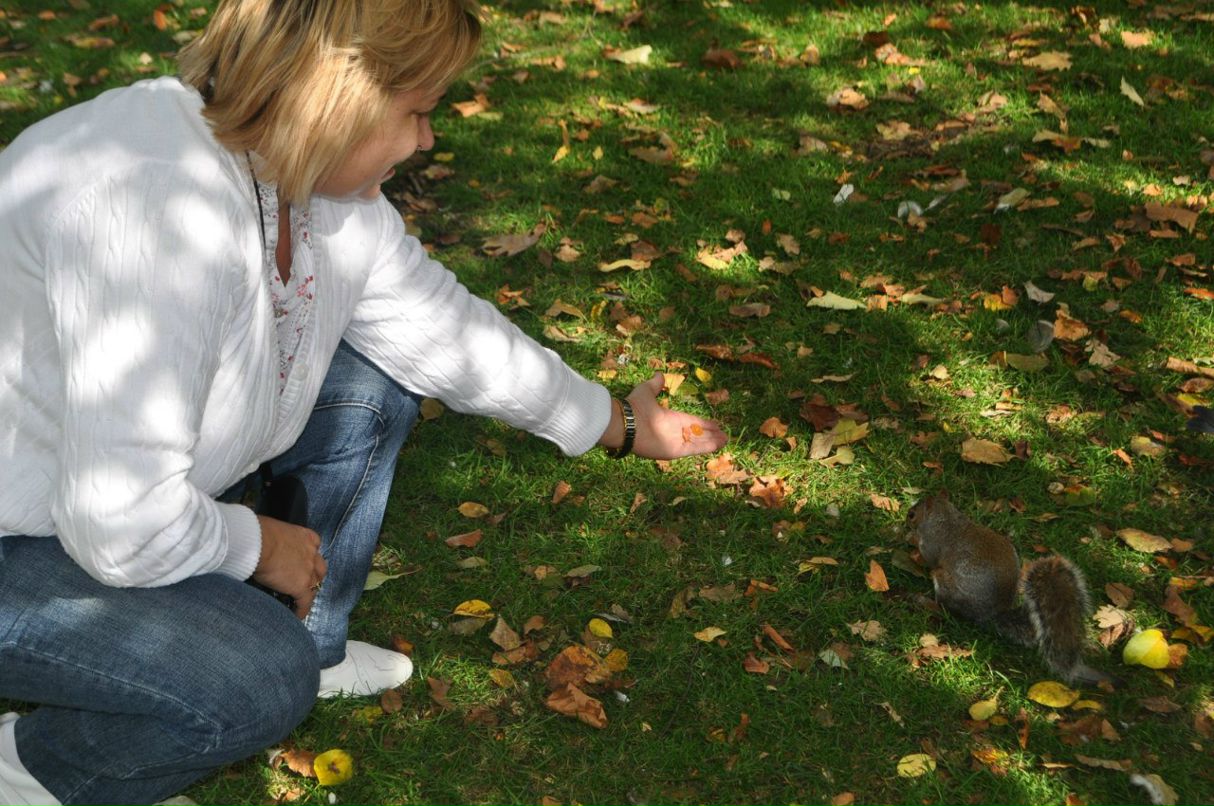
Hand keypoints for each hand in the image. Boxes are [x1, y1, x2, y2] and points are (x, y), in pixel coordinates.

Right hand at [253, 515, 326, 619]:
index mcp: (306, 536)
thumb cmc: (258, 532)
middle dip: (314, 574)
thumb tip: (264, 542)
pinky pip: (305, 602)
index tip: (303, 562)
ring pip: (315, 585)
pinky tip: (296, 615)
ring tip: (299, 599)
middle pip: (319, 567)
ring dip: (309, 591)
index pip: (314, 546)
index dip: (309, 556)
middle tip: (303, 581)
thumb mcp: (272, 530)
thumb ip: (277, 538)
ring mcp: (309, 570)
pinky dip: (301, 609)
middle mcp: (312, 552)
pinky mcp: (302, 586)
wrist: (258, 542)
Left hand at [600, 372, 727, 459]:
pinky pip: (693, 449)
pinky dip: (706, 447)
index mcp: (671, 418)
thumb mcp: (646, 391)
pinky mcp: (674, 451)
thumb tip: (659, 375)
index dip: (704, 423)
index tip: (716, 423)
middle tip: (725, 435)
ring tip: (726, 440)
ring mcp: (674, 442)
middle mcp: (674, 431)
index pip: (692, 422)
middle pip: (697, 434)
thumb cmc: (635, 407)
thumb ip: (655, 385)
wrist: (625, 422)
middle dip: (711, 435)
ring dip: (712, 442)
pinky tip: (718, 445)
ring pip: (698, 442)